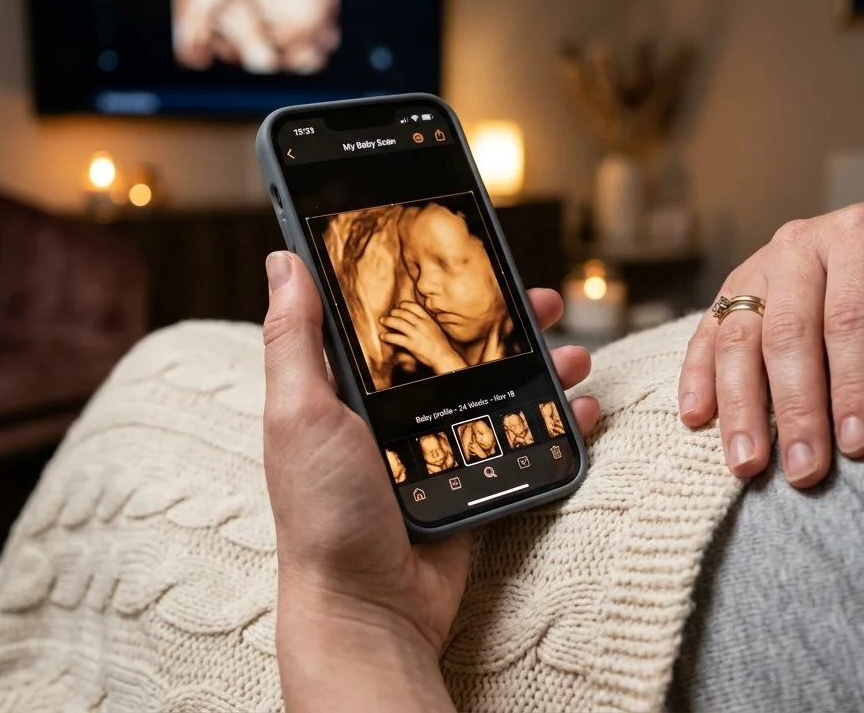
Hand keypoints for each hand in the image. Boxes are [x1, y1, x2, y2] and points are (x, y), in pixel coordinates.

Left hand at [262, 252, 599, 710]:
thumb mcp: (299, 413)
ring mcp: (432, 447)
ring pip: (495, 388)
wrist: (369, 608)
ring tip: (572, 354)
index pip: (390, 316)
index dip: (427, 282)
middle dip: (502, 321)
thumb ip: (294, 338)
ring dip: (539, 365)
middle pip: (455, 346)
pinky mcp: (467, 481)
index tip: (466, 255)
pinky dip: (552, 423)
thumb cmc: (322, 513)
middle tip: (538, 301)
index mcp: (345, 386)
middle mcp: (388, 411)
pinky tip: (579, 409)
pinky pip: (515, 440)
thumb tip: (285, 259)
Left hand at [379, 301, 467, 373]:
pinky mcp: (412, 344)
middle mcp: (421, 324)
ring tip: (382, 321)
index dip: (404, 305)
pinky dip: (388, 336)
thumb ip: (426, 321)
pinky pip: (397, 338)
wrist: (443, 356)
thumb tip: (416, 318)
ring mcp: (416, 334)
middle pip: (404, 313)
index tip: (399, 306)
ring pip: (398, 323)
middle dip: (394, 312)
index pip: (414, 306)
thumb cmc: (440, 344)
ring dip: (388, 321)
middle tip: (389, 314)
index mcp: (428, 319)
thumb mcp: (435, 328)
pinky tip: (383, 336)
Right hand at [679, 198, 863, 487]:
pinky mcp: (735, 288)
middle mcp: (802, 244)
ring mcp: (761, 265)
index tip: (858, 445)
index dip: (853, 384)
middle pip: (788, 333)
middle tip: (804, 472)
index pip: (851, 317)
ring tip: (747, 465)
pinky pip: (707, 333)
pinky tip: (697, 419)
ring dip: (740, 407)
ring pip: (738, 338)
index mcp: (862, 234)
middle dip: (796, 409)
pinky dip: (698, 377)